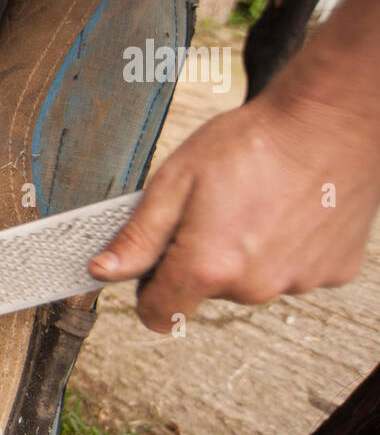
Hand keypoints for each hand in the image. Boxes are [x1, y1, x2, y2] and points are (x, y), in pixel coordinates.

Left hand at [89, 80, 379, 332]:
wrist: (332, 119)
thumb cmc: (254, 142)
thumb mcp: (174, 181)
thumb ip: (137, 236)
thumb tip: (102, 270)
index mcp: (209, 267)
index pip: (160, 315)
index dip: (148, 291)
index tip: (152, 268)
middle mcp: (254, 286)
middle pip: (206, 292)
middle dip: (199, 260)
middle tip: (209, 211)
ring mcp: (298, 281)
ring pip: (251, 282)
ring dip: (244, 254)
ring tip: (252, 204)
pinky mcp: (333, 271)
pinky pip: (293, 270)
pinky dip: (285, 248)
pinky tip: (286, 210)